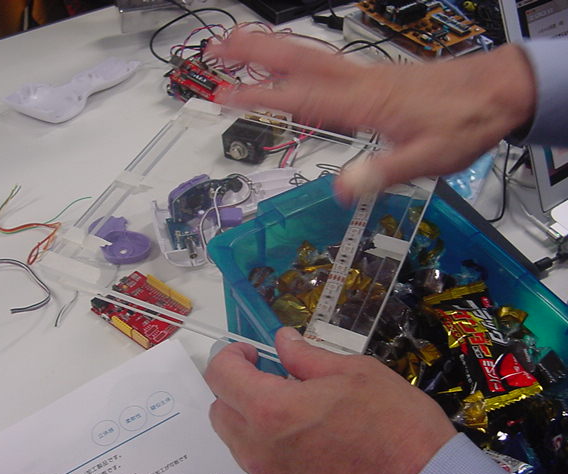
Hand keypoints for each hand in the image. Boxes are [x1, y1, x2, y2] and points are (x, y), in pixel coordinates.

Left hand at [205, 327, 456, 473]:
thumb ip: (305, 355)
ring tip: (289, 402)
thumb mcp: (353, 371)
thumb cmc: (393, 422)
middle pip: (220, 410)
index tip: (252, 350)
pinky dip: (265, 440)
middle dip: (236, 385)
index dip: (231, 355)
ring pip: (236, 439)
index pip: (221, 375)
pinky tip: (301, 430)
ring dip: (248, 414)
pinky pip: (258, 460)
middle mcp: (261, 448)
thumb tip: (282, 341)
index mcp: (272, 410)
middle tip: (268, 373)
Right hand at [207, 33, 534, 202]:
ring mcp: (364, 76)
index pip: (300, 97)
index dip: (259, 96)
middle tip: (216, 50)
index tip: (225, 95)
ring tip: (236, 46)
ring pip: (308, 56)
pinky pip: (324, 62)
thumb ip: (382, 172)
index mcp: (363, 103)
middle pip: (296, 60)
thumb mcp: (426, 159)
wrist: (496, 91)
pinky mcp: (372, 77)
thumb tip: (341, 188)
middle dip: (252, 52)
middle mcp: (357, 83)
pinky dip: (295, 57)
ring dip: (269, 49)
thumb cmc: (462, 123)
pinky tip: (289, 65)